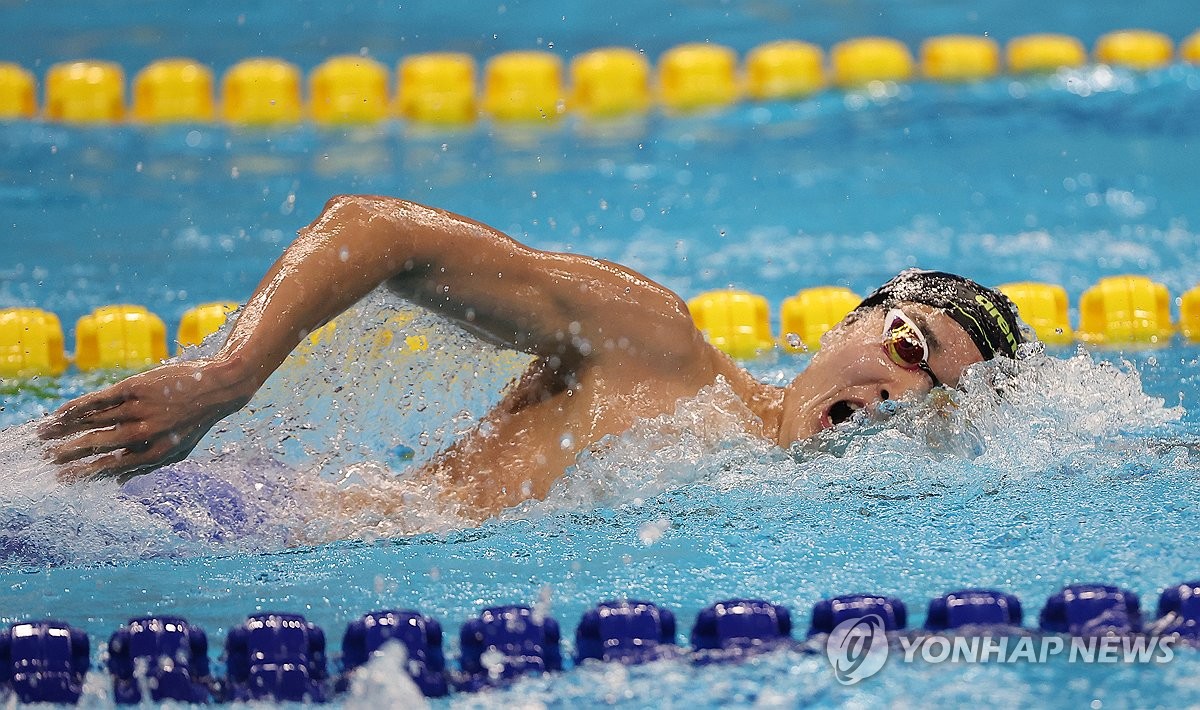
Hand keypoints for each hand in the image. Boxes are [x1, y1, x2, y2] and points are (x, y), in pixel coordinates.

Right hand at [37, 358, 252, 482]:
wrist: (219, 386)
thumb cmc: (194, 421)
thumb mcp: (177, 451)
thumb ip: (146, 466)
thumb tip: (116, 484)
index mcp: (155, 453)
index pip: (111, 467)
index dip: (84, 473)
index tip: (62, 479)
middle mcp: (145, 433)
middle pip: (97, 445)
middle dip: (68, 454)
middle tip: (46, 460)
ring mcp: (140, 408)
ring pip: (93, 421)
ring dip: (64, 429)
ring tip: (43, 434)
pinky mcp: (136, 387)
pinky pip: (99, 399)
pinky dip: (77, 407)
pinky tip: (60, 413)